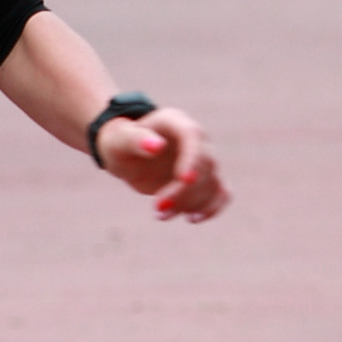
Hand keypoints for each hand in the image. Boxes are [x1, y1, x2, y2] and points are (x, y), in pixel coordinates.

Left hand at [96, 107, 229, 220]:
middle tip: (157, 207)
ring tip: (160, 214)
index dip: (193, 159)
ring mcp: (203, 160)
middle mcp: (196, 140)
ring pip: (212, 183)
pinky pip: (221, 193)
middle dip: (183, 190)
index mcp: (176, 122)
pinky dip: (212, 208)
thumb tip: (157, 146)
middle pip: (204, 165)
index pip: (193, 136)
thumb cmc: (121, 142)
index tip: (184, 180)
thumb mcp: (120, 140)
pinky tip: (192, 219)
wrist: (126, 154)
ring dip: (191, 203)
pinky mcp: (204, 180)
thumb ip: (135, 139)